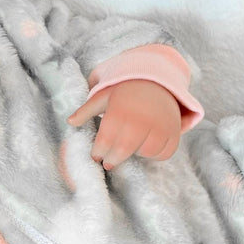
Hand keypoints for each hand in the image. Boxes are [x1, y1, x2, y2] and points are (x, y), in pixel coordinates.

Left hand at [67, 79, 181, 169]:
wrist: (158, 82)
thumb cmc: (125, 93)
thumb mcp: (104, 96)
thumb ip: (86, 110)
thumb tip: (70, 122)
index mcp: (120, 111)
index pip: (105, 141)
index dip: (98, 152)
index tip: (96, 155)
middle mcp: (141, 119)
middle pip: (123, 151)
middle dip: (112, 159)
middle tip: (108, 161)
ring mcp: (160, 126)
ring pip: (144, 153)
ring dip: (135, 153)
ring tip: (130, 146)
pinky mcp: (173, 133)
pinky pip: (162, 154)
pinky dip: (154, 153)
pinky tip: (146, 144)